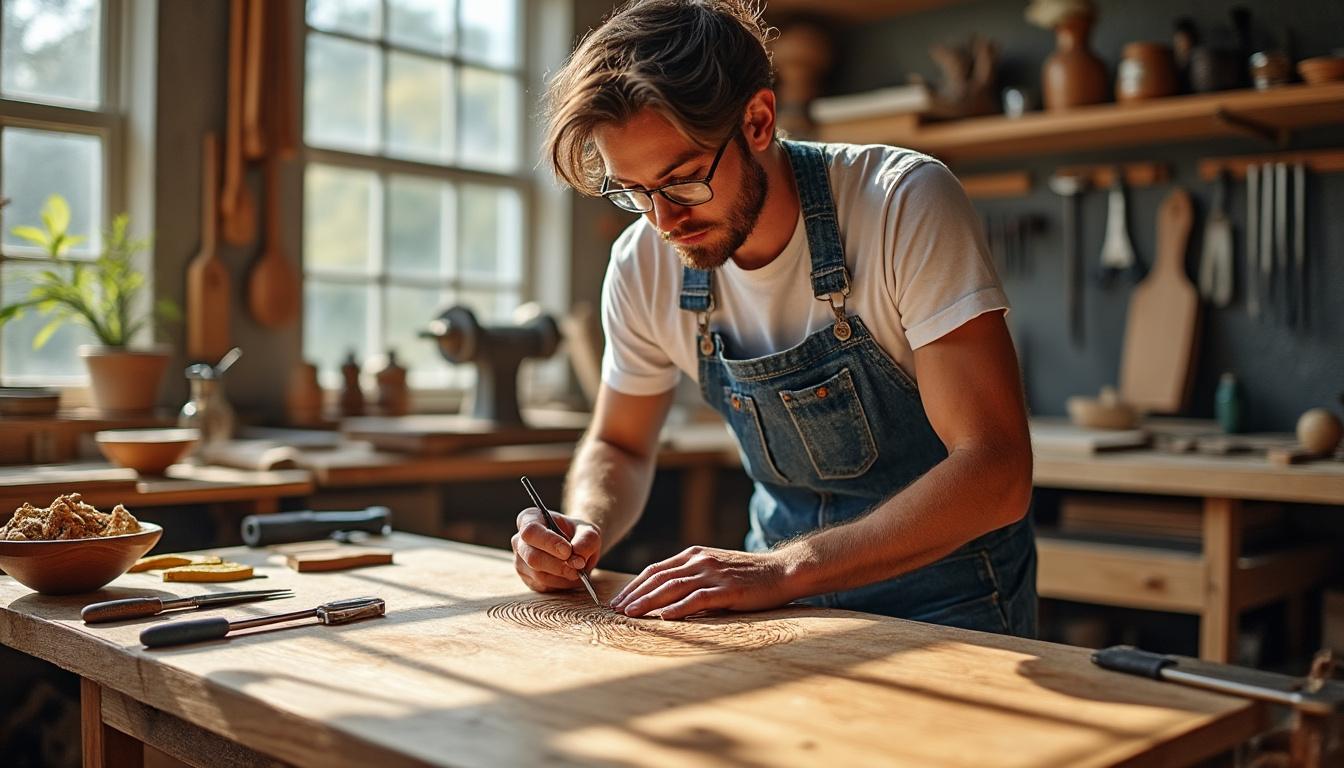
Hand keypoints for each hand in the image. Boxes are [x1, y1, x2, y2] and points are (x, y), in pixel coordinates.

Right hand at [511, 507, 601, 593]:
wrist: (577, 547)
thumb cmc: (579, 535)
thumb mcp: (589, 532)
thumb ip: (586, 541)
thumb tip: (577, 559)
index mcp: (530, 518)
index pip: (531, 531)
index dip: (548, 542)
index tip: (568, 550)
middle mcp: (519, 539)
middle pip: (532, 556)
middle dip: (558, 564)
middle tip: (578, 566)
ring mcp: (520, 560)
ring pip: (538, 574)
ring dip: (562, 575)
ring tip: (578, 570)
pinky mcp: (527, 578)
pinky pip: (542, 585)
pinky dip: (561, 583)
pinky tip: (569, 576)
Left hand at [608, 546, 792, 619]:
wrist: (782, 570)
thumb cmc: (747, 576)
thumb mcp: (714, 570)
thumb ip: (692, 579)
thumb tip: (664, 601)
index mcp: (693, 555)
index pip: (655, 570)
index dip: (634, 585)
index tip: (618, 601)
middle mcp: (699, 561)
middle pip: (658, 577)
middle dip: (634, 594)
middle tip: (615, 610)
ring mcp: (713, 573)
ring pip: (672, 587)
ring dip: (648, 601)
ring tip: (631, 614)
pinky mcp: (728, 589)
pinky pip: (698, 599)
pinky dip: (679, 608)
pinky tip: (664, 618)